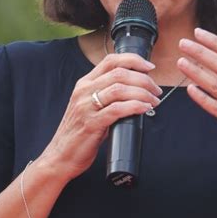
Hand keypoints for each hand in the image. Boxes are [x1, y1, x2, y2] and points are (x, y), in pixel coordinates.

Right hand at [42, 53, 161, 179]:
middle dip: (144, 80)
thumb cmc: (79, 134)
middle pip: (119, 73)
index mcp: (84, 84)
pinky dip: (135, 106)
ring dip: (142, 93)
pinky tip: (144, 109)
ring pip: (120, 89)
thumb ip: (107, 97)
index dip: (133, 60)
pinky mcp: (91, 123)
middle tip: (156, 90)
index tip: (149, 68)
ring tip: (153, 101)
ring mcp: (86, 107)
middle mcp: (84, 91)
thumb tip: (135, 92)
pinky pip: (117, 109)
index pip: (111, 61)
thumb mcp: (90, 108)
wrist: (60, 156)